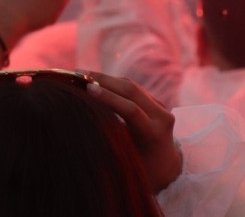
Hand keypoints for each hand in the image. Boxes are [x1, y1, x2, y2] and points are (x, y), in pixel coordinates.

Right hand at [86, 71, 182, 192]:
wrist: (166, 165)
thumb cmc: (142, 170)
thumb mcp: (126, 160)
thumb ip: (111, 140)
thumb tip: (84, 120)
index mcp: (154, 134)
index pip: (131, 110)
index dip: (108, 98)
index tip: (87, 88)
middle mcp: (161, 117)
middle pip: (132, 90)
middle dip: (104, 80)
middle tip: (79, 75)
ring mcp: (161, 107)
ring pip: (132, 86)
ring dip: (107, 79)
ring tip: (82, 75)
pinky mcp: (156, 101)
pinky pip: (133, 88)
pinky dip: (114, 84)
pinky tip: (96, 81)